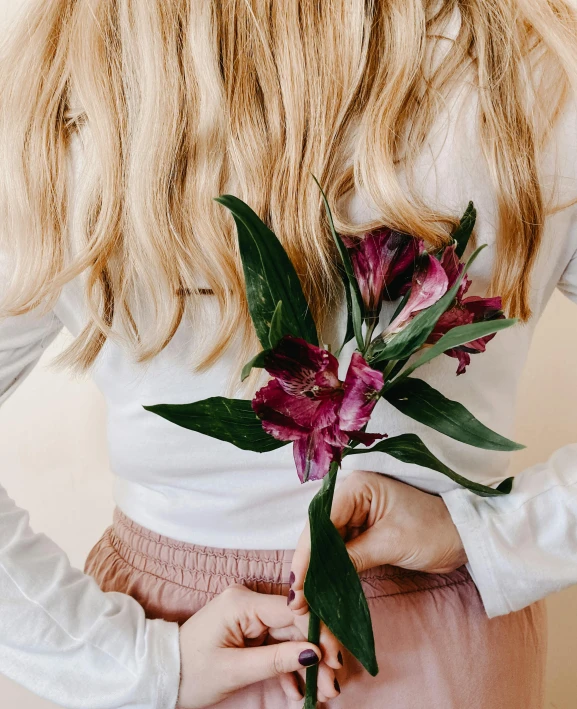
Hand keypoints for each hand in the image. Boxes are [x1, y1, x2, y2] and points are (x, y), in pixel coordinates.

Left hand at [177, 584, 342, 707]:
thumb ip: (276, 660)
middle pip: (295, 625)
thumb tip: (314, 653)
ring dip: (306, 666)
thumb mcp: (234, 670)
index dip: (318, 633)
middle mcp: (248, 602)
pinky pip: (277, 645)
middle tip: (332, 686)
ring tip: (321, 694)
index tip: (335, 660)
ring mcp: (249, 615)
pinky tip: (298, 691)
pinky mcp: (249, 629)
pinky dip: (288, 668)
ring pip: (290, 637)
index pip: (293, 610)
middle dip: (316, 656)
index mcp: (242, 602)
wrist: (162, 676)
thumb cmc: (191, 673)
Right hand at [289, 470, 467, 614]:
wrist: (466, 537)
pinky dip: (333, 574)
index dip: (307, 554)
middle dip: (309, 568)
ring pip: (327, 547)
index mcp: (357, 487)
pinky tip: (323, 595)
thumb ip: (352, 557)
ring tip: (306, 605)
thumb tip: (317, 580)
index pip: (322, 521)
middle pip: (319, 535)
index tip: (297, 584)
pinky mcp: (363, 533)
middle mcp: (351, 497)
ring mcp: (356, 516)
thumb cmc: (434, 530)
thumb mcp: (391, 543)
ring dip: (319, 575)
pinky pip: (341, 554)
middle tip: (297, 602)